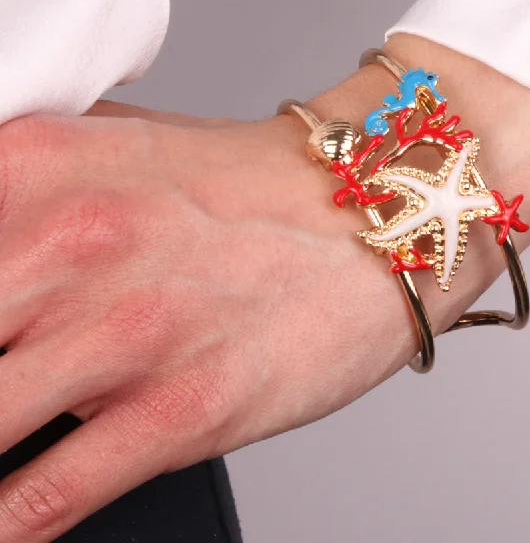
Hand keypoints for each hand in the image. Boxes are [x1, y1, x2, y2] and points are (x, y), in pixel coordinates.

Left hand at [0, 100, 435, 539]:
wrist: (371, 213)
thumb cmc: (250, 188)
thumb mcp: (114, 147)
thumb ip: (14, 183)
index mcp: (33, 169)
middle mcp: (67, 243)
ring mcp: (123, 330)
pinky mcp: (181, 407)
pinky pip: (40, 500)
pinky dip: (1, 526)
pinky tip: (1, 522)